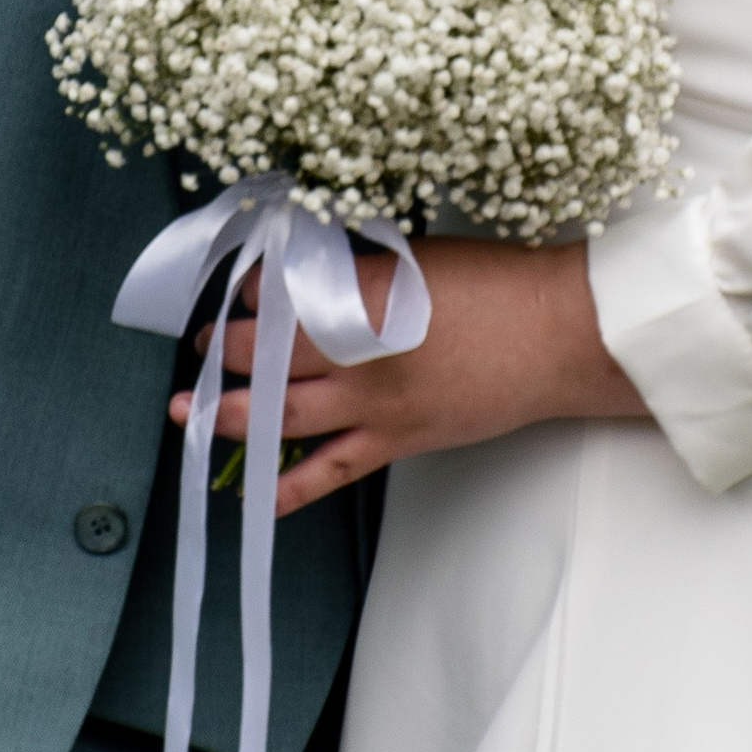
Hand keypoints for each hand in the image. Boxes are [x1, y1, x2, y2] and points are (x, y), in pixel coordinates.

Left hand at [172, 236, 646, 513]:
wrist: (561, 336)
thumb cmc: (499, 285)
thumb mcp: (417, 257)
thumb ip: (357, 267)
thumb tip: (308, 268)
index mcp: (361, 298)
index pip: (276, 297)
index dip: (244, 294)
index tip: (233, 292)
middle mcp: (358, 356)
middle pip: (265, 357)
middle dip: (221, 353)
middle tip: (199, 349)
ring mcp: (376, 405)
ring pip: (282, 415)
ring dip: (230, 415)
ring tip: (191, 413)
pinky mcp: (399, 440)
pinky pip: (332, 470)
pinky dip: (290, 486)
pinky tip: (255, 494)